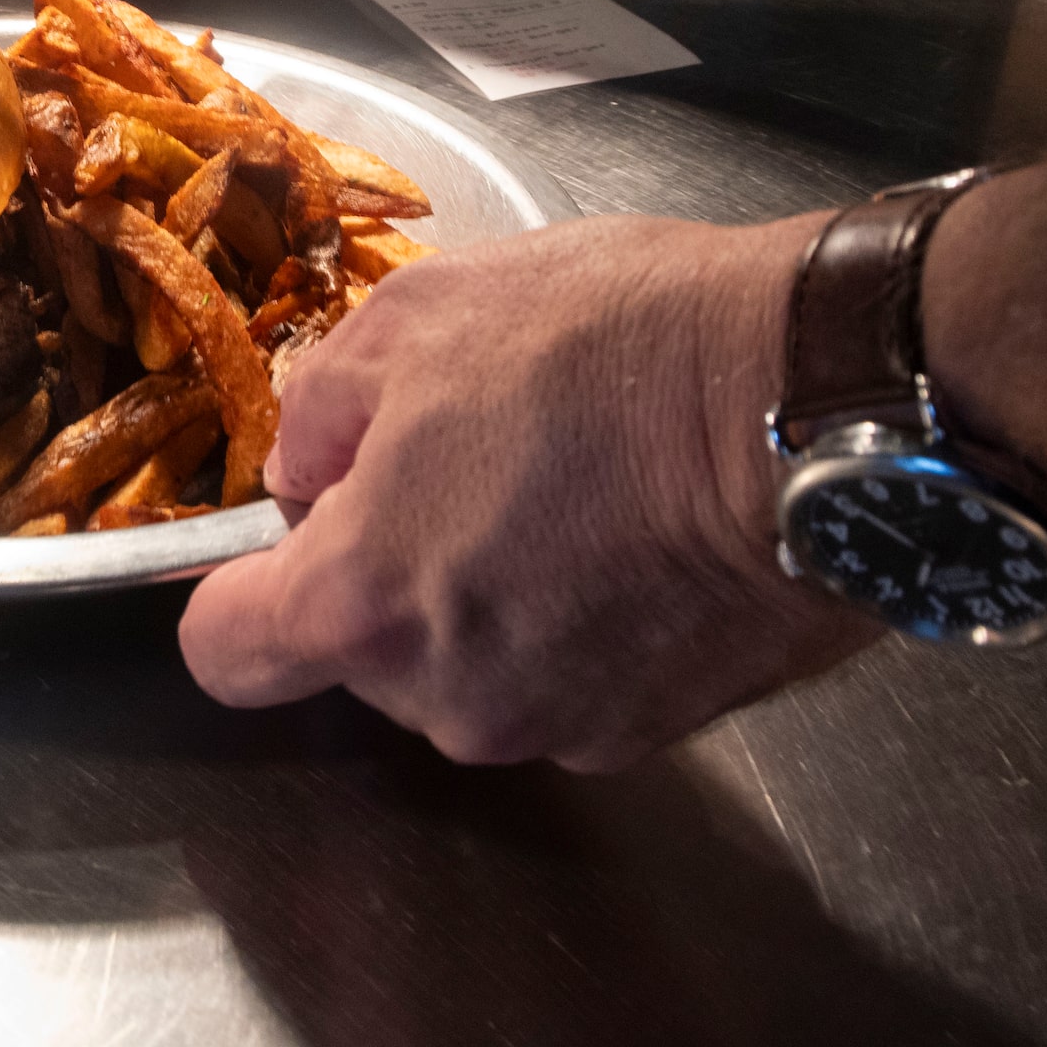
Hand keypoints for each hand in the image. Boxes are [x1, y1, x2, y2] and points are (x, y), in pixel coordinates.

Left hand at [180, 213, 879, 771]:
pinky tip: (630, 525)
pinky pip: (572, 677)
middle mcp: (452, 697)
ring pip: (471, 669)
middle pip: (363, 656)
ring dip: (490, 593)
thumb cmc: (617, 348)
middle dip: (388, 568)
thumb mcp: (419, 317)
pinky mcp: (660, 728)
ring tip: (564, 480)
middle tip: (460, 458)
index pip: (225, 654)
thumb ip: (321, 409)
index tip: (282, 534)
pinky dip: (582, 618)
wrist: (821, 403)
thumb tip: (303, 469)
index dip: (238, 589)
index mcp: (364, 603)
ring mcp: (563, 726)